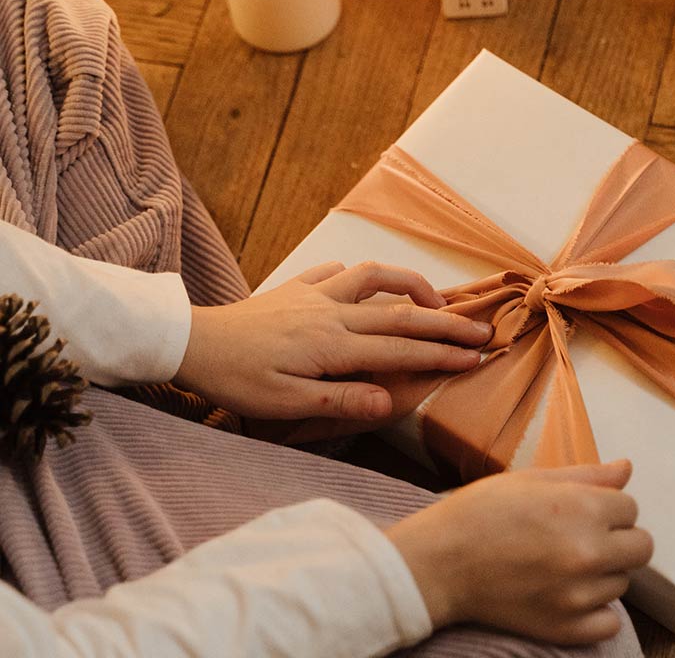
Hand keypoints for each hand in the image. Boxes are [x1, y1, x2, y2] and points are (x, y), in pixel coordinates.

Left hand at [174, 261, 490, 423]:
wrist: (191, 342)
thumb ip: (339, 401)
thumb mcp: (284, 404)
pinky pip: (339, 271)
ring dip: (412, 286)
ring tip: (436, 300)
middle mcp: (333, 313)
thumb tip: (389, 403)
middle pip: (403, 314)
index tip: (476, 358)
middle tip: (482, 331)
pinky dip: (364, 274)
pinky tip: (372, 285)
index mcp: (333, 345)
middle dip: (447, 324)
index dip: (442, 355)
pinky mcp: (298, 287)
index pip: (401, 350)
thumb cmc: (236, 379)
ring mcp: (316, 294)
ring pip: (377, 277)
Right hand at [386, 460, 652, 644]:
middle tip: (581, 536)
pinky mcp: (566, 628)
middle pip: (641, 547)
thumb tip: (627, 468)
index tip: (580, 510)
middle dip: (617, 538)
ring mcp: (579, 595)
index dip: (606, 506)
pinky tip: (568, 594)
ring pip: (622, 582)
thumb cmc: (480, 512)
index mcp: (582, 509)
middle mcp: (588, 552)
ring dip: (602, 572)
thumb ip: (586, 475)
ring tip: (562, 562)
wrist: (439, 561)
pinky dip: (594, 611)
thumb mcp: (532, 480)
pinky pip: (609, 623)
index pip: (631, 507)